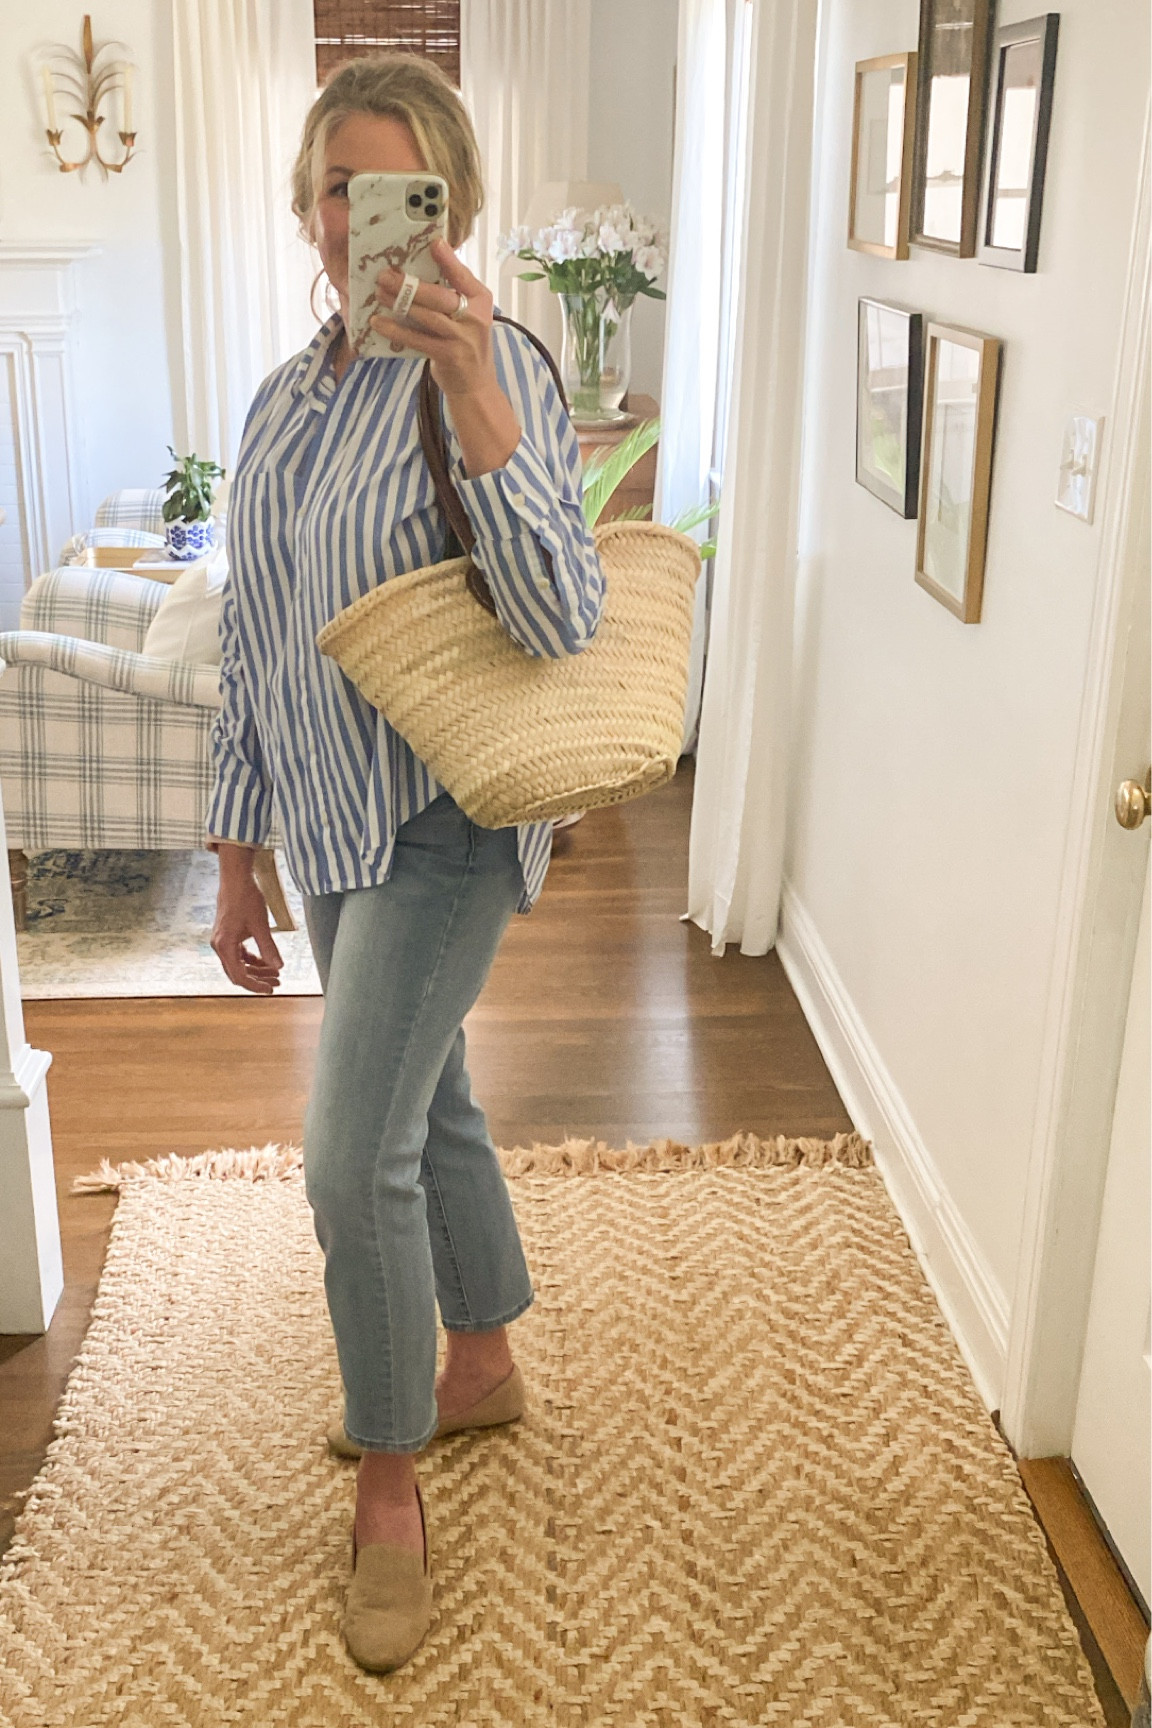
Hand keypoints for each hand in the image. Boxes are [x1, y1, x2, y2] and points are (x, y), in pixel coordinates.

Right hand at [211, 844, 282, 994]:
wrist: (235, 878)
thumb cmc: (246, 898)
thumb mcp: (261, 925)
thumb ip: (269, 948)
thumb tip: (279, 967)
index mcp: (224, 946)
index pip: (240, 976)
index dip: (256, 985)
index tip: (271, 989)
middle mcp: (219, 946)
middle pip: (237, 972)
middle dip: (258, 978)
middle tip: (277, 981)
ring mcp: (221, 940)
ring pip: (238, 963)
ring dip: (256, 969)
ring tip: (275, 971)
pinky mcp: (226, 934)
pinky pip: (238, 953)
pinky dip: (251, 959)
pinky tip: (265, 960)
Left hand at [372, 240, 494, 399]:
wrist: (476, 384)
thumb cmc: (467, 343)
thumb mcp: (469, 315)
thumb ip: (453, 294)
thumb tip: (422, 271)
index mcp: (480, 300)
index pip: (463, 276)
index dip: (448, 260)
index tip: (433, 243)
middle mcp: (474, 317)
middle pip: (439, 296)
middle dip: (409, 284)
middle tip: (385, 275)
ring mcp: (461, 338)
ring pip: (425, 315)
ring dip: (399, 303)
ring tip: (379, 294)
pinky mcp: (448, 355)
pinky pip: (417, 339)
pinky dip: (396, 330)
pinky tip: (379, 322)